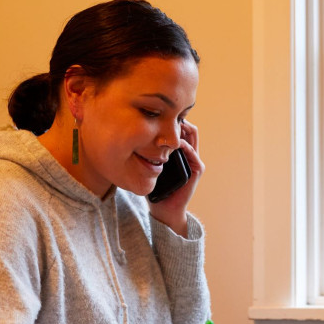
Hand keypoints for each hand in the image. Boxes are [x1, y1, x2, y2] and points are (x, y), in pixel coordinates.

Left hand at [149, 119, 203, 235]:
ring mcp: (194, 161)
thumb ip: (144, 153)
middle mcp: (189, 153)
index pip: (179, 128)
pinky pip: (192, 152)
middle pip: (188, 128)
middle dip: (177, 119)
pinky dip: (183, 145)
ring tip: (168, 125)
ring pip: (193, 135)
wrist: (164, 209)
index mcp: (179, 151)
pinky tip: (172, 144)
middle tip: (163, 115)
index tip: (157, 114)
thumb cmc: (155, 188)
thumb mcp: (148, 166)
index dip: (170, 119)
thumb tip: (126, 137)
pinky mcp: (196, 170)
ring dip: (181, 128)